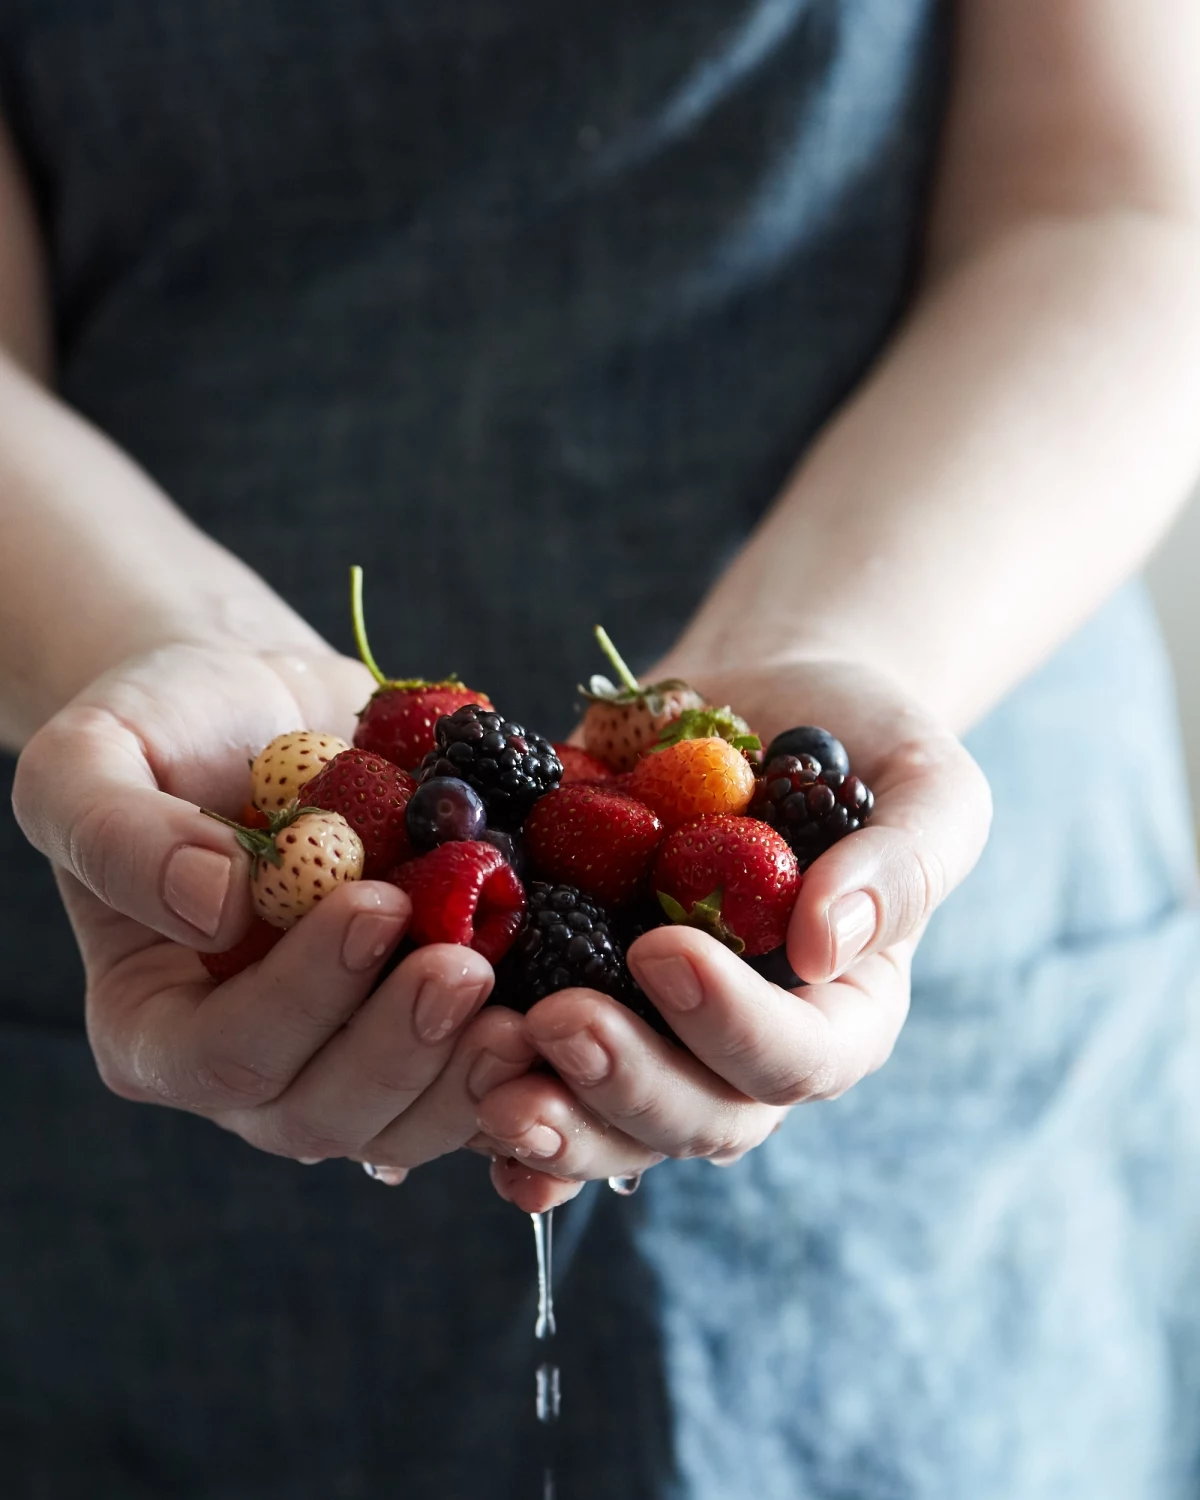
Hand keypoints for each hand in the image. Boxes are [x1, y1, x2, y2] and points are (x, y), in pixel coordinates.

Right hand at [12, 641, 533, 1171]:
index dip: (301, 999)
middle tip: (467, 968)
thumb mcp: (94, 758)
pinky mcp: (429, 1035)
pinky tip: (576, 1013)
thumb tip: (210, 905)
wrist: (270, 712)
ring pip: (412, 1122)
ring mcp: (349, 1057)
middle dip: (403, 1051)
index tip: (375, 907)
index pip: (223, 1055)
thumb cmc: (166, 730)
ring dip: (474, 1077)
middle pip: (324, 1114)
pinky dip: (535, 1066)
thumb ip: (117, 835)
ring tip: (532, 1007)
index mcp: (157, 1025)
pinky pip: (485, 1083)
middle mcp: (255, 1065)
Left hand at [475, 656, 991, 1211]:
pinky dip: (492, 1097)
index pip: (800, 1059)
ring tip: (487, 1075)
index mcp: (841, 1012)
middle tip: (556, 1024)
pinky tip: (455, 1090)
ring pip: (612, 1123)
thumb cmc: (855, 739)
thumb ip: (904, 862)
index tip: (664, 949)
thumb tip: (830, 944)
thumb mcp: (924, 782)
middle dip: (625, 1084)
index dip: (732, 1025)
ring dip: (552, 1115)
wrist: (754, 700)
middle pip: (697, 1116)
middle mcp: (745, 1047)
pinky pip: (542, 1075)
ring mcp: (657, 1033)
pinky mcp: (577, 997)